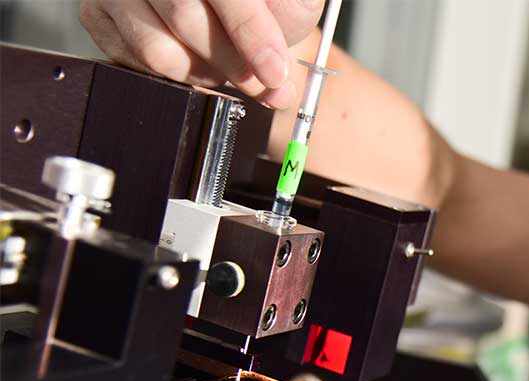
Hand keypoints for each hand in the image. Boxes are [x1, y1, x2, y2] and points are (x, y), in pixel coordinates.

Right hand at [80, 0, 322, 108]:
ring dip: (202, 72)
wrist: (238, 5)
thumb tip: (276, 68)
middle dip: (231, 63)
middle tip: (259, 82)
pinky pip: (133, 61)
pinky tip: (195, 61)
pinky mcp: (96, 11)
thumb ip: (286, 13)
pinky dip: (175, 75)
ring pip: (157, 48)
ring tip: (225, 66)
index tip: (274, 71)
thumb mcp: (290, 0)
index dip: (250, 33)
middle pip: (184, 17)